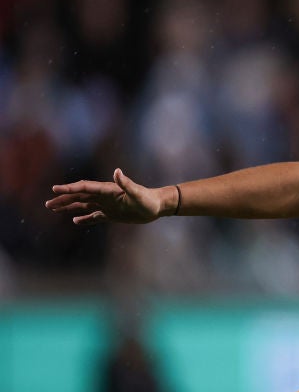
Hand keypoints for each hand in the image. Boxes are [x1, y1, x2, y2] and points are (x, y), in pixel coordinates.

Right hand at [46, 169, 170, 224]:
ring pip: (83, 205)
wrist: (158, 206)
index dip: (69, 188)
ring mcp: (107, 205)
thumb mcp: (137, 192)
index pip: (84, 187)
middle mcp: (104, 196)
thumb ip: (126, 183)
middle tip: (48, 203)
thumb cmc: (148, 199)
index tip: (55, 189)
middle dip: (64, 199)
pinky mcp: (112, 215)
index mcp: (107, 190)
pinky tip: (75, 221)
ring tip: (54, 209)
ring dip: (69, 207)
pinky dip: (85, 219)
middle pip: (79, 196)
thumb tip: (117, 171)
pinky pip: (95, 217)